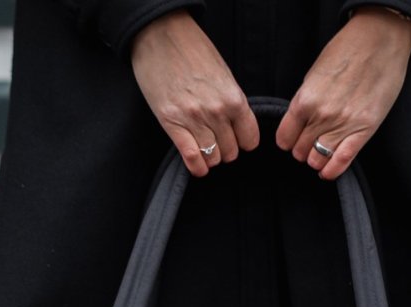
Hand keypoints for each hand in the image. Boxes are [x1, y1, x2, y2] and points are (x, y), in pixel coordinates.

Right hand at [130, 10, 259, 176]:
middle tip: (216, 140)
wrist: (160, 35)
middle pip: (231, 152)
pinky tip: (198, 165)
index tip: (236, 138)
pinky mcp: (172, 123)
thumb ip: (232, 101)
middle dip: (225, 149)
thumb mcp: (223, 74)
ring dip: (210, 157)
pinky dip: (197, 167)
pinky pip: (192, 157)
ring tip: (204, 147)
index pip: (250, 139)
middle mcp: (217, 111)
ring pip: (213, 158)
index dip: (243, 141)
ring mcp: (194, 119)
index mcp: (234, 98)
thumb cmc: (192, 50)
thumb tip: (237, 126)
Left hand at [275, 7, 410, 180]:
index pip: (285, 138)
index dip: (287, 141)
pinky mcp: (363, 131)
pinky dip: (331, 171)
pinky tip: (327, 171)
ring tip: (321, 151)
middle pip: (300, 151)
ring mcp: (342, 125)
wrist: (380, 40)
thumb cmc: (347, 50)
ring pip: (317, 160)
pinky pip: (341, 161)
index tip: (293, 138)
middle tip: (310, 142)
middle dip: (302, 149)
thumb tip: (298, 122)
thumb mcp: (315, 74)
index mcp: (305, 99)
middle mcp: (321, 115)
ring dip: (317, 159)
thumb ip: (305, 101)